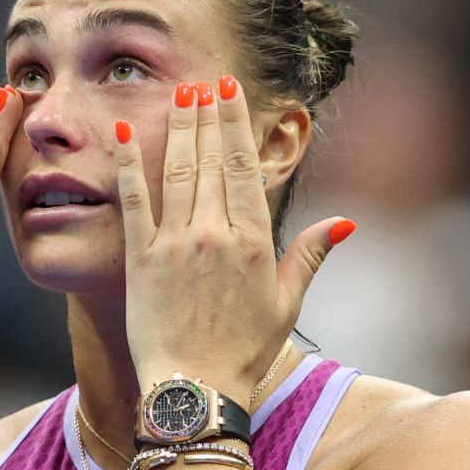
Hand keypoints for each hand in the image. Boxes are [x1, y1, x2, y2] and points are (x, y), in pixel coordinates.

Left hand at [116, 77, 351, 395]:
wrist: (196, 389)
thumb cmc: (244, 353)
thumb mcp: (286, 303)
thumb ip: (308, 255)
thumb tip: (344, 221)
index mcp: (252, 241)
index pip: (245, 167)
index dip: (237, 124)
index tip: (231, 93)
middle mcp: (214, 234)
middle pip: (212, 159)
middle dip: (208, 114)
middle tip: (206, 80)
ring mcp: (175, 244)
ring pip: (178, 170)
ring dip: (179, 127)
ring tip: (180, 93)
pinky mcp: (141, 259)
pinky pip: (134, 201)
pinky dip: (130, 164)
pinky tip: (125, 133)